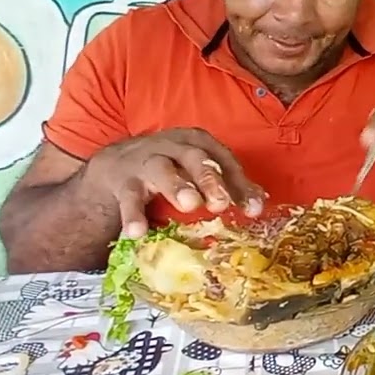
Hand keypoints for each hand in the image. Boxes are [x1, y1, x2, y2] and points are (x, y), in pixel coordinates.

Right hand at [86, 127, 265, 237]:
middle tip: (221, 203)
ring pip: (162, 170)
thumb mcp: (197, 171)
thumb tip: (258, 203)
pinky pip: (129, 198)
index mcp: (197, 143)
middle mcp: (174, 147)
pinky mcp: (124, 182)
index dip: (239, 183)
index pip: (223, 160)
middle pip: (195, 158)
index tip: (253, 208)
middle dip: (210, 179)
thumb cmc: (170, 168)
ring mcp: (146, 162)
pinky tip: (138, 232)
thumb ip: (227, 185)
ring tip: (190, 205)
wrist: (115, 166)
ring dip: (177, 186)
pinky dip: (133, 214)